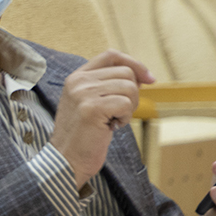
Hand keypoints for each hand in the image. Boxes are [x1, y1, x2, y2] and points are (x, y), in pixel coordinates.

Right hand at [49, 51, 153, 189]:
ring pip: (129, 87)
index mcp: (76, 77)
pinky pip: (125, 103)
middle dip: (132, 94)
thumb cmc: (82, 135)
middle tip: (119, 113)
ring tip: (113, 120)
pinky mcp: (91, 108)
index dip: (134, 64)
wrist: (66, 160)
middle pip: (126, 73)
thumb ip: (108, 86)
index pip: (111, 56)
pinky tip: (112, 126)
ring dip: (129, 107)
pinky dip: (126, 118)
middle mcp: (78, 81)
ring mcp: (83, 93)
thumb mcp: (90, 103)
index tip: (149, 80)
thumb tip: (142, 76)